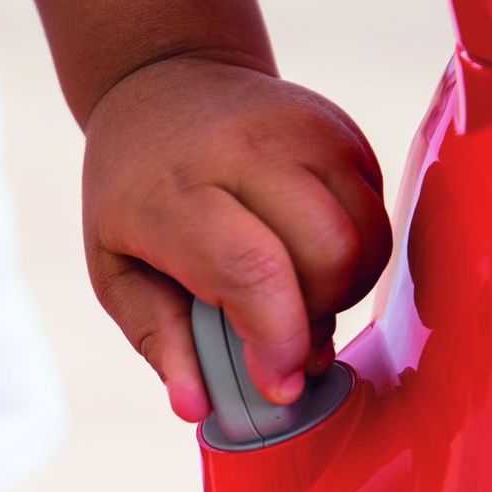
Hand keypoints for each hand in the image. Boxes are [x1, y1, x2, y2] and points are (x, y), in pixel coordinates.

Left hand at [83, 54, 392, 420]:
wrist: (166, 84)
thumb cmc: (135, 191)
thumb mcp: (117, 267)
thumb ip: (160, 338)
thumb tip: (196, 408)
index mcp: (176, 188)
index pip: (251, 269)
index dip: (276, 340)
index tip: (278, 384)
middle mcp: (246, 149)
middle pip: (327, 254)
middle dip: (317, 316)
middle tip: (283, 333)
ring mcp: (304, 131)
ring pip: (365, 238)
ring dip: (343, 290)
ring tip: (297, 295)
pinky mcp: (341, 130)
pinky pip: (375, 215)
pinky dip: (355, 256)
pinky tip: (310, 254)